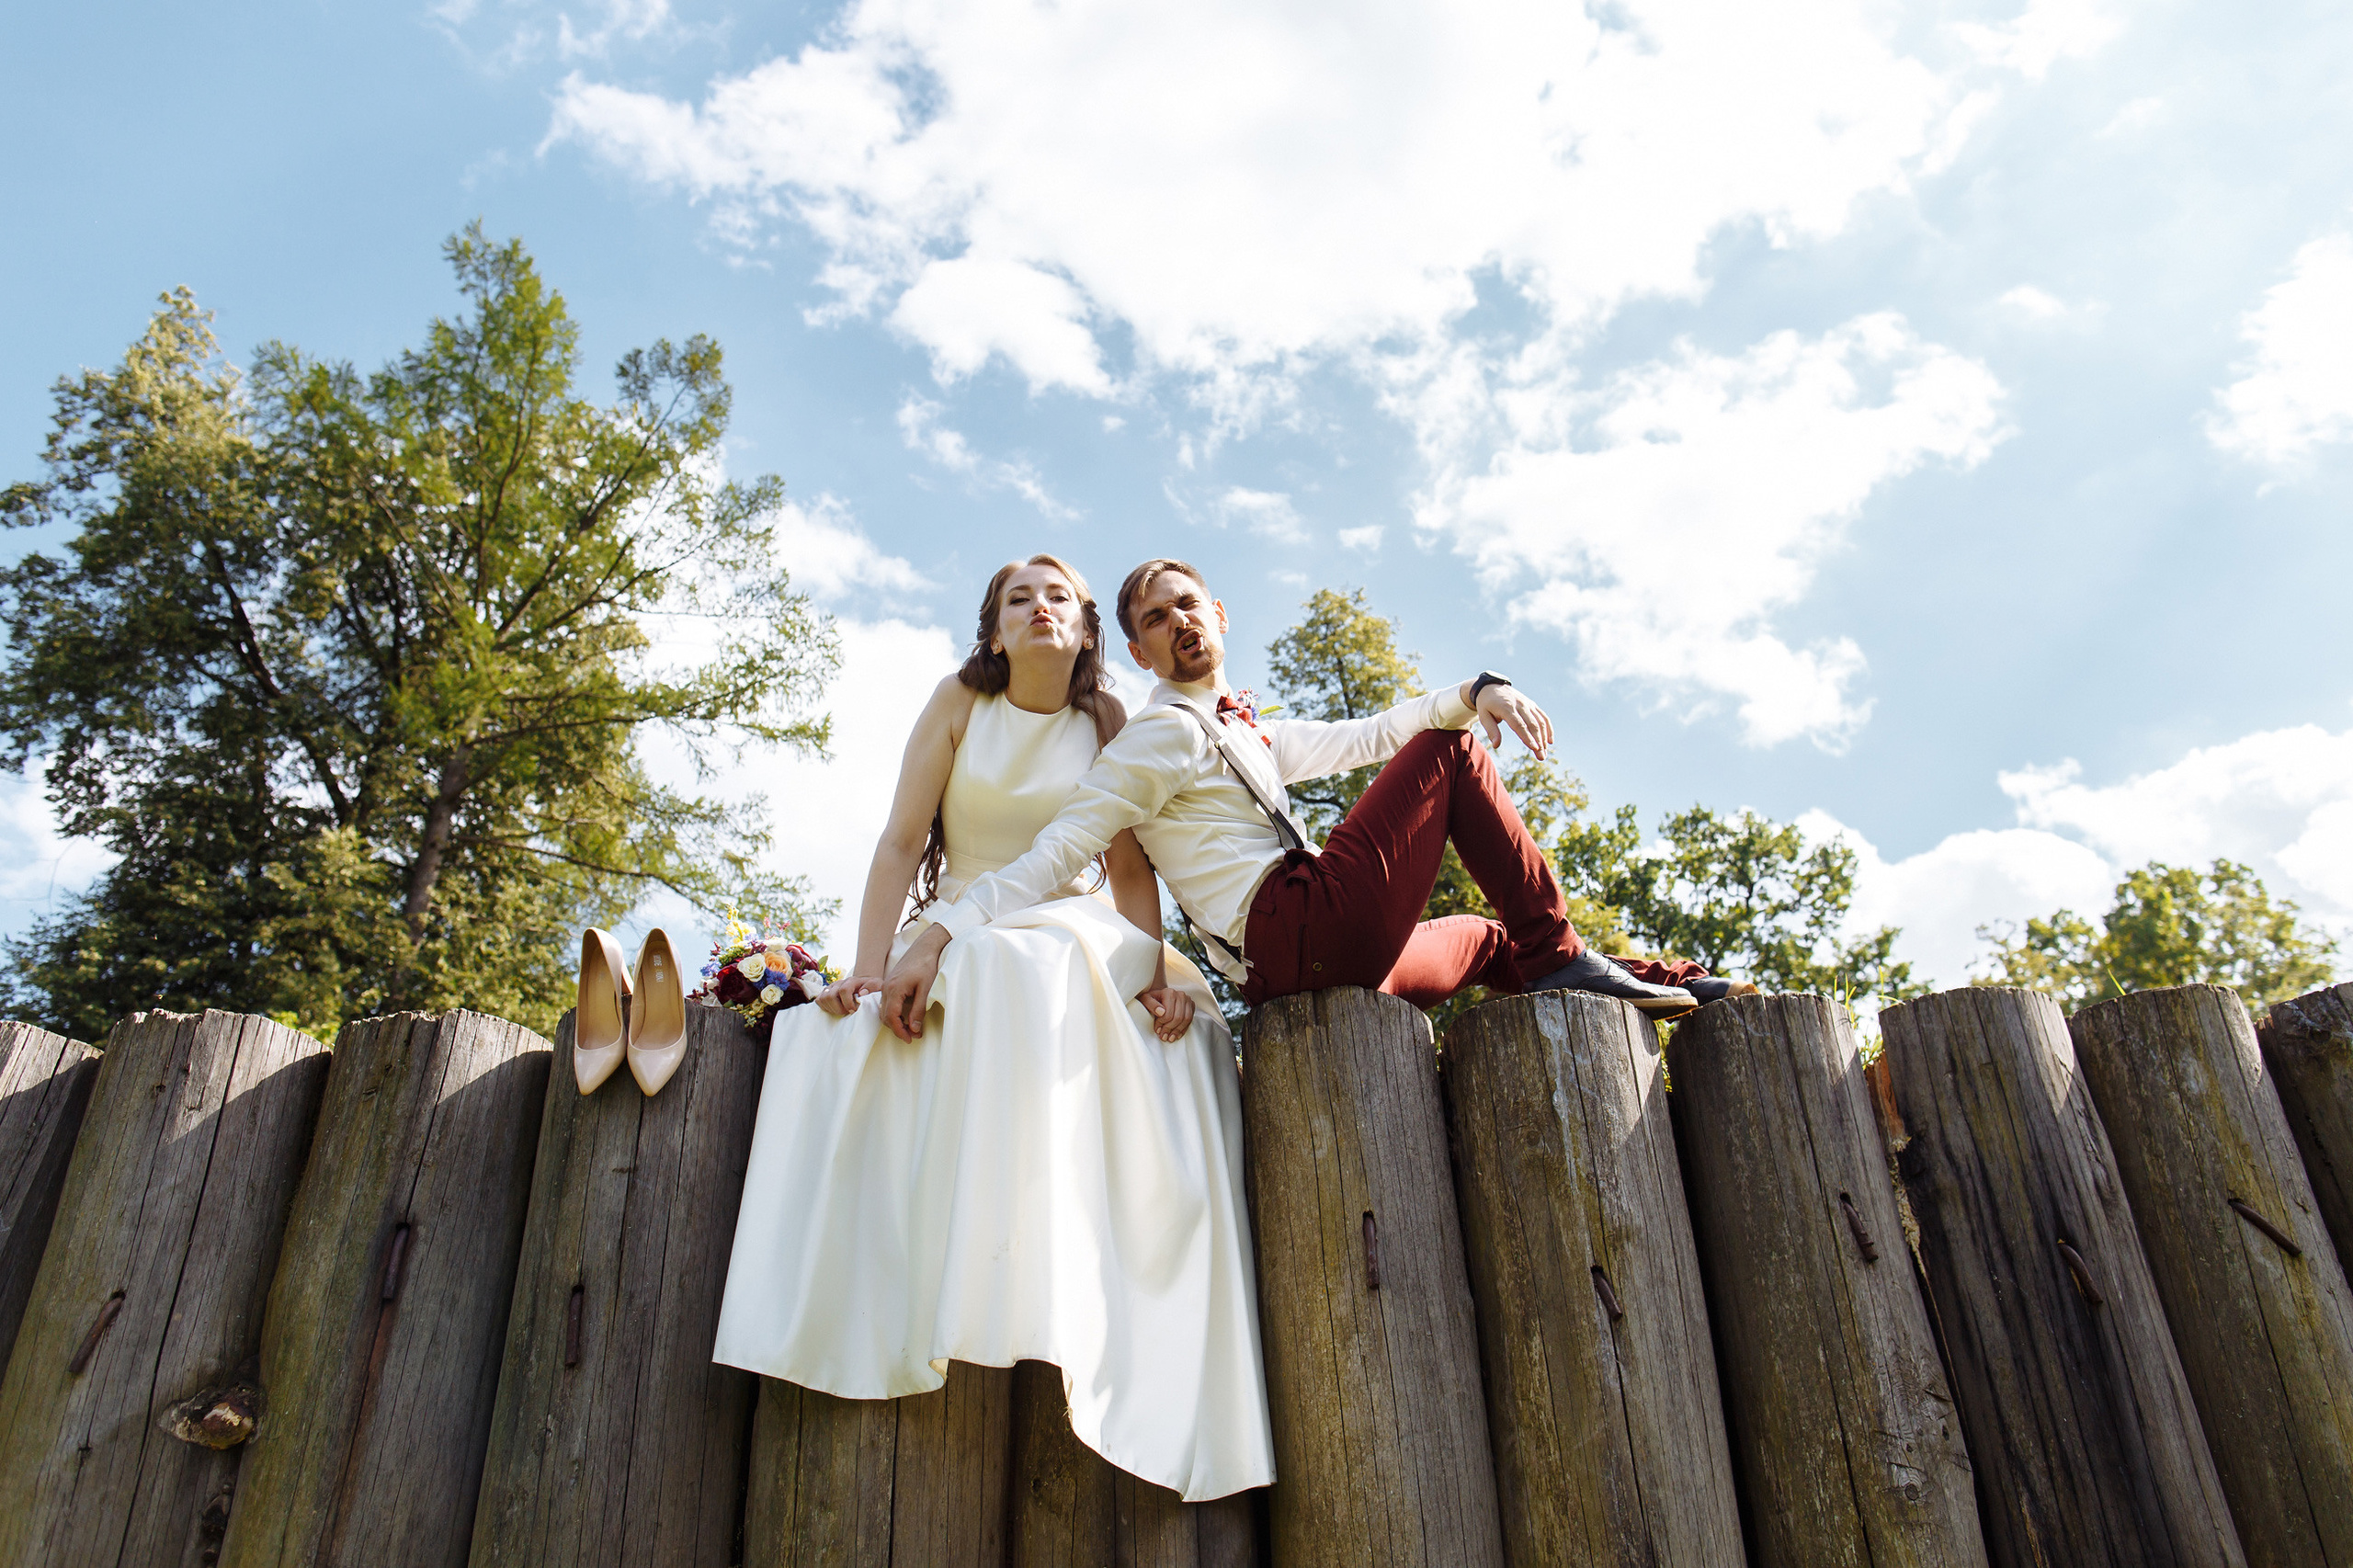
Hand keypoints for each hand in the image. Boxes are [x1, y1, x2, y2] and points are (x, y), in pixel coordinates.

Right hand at [818, 975, 879, 1016]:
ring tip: (842, 1011)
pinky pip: (819, 1000)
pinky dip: (825, 1007)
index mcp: (852, 980)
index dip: (848, 1003)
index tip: (854, 1010)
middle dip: (839, 1008)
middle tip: (847, 1011)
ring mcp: (831, 987)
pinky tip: (835, 1009)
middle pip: (830, 996)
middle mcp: (839, 983)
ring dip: (832, 1008)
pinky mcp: (825, 993)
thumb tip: (861, 993)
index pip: (844, 990)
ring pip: (823, 998)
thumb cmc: (871, 989)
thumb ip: (872, 986)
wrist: (865, 987)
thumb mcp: (878, 985)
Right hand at [876, 925, 948, 1041]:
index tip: (910, 1039)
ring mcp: (886, 986)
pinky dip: (894, 1013)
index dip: (899, 1031)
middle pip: (885, 1016)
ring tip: (912, 1028)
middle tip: (914, 1036)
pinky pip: (887, 1004)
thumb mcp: (926, 989)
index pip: (891, 1017)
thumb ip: (918, 1010)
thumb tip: (914, 1028)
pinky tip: (906, 1016)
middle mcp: (886, 988)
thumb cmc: (926, 965)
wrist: (924, 948)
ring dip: (896, 1021)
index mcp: (894, 989)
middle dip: (898, 1029)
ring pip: (884, 1011)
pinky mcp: (889, 984)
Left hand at [1136, 985, 1195, 1041]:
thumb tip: (1161, 1012)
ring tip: (1170, 1038)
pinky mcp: (1191, 1005)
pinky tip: (1177, 1034)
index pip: (1168, 1014)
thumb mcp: (1145, 1000)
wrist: (1158, 995)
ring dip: (1178, 1031)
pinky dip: (1184, 1028)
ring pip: (1186, 1019)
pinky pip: (1190, 1019)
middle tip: (1164, 1037)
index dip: (1162, 1024)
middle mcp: (1180, 995)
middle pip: (1178, 1017)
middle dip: (1170, 1029)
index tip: (1157, 1030)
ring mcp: (1187, 1000)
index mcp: (1169, 993)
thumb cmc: (1151, 999)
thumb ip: (1151, 1004)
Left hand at [1473, 683, 1552, 759]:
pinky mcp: (1532, 704)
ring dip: (1544, 737)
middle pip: (1532, 724)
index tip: (1534, 748)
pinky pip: (1543, 716)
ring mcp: (1527, 704)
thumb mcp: (1484, 716)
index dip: (1527, 736)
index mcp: (1507, 708)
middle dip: (1538, 741)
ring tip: (1544, 752)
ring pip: (1540, 721)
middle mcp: (1520, 705)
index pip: (1519, 724)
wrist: (1492, 686)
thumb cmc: (1486, 705)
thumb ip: (1491, 731)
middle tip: (1541, 757)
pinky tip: (1550, 741)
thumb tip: (1496, 746)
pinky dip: (1548, 728)